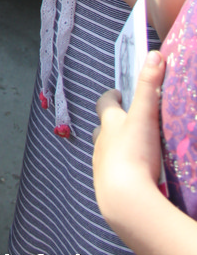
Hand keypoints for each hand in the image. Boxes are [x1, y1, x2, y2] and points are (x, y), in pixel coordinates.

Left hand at [94, 50, 165, 228]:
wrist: (125, 201)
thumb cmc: (134, 154)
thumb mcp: (146, 116)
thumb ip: (149, 86)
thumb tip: (154, 54)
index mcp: (109, 125)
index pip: (105, 104)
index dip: (111, 97)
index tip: (119, 93)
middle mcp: (101, 144)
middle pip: (102, 129)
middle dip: (112, 124)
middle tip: (128, 121)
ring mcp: (102, 167)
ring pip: (105, 152)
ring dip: (115, 148)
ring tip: (132, 150)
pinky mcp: (107, 188)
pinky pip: (112, 175)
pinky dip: (120, 171)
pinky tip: (134, 177)